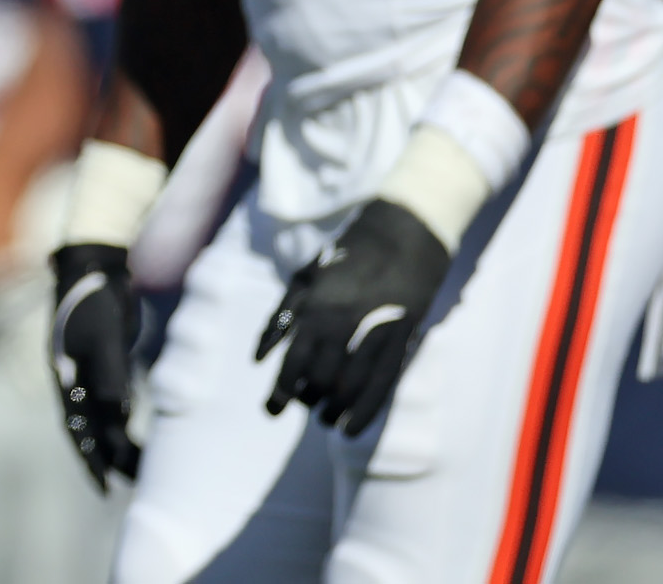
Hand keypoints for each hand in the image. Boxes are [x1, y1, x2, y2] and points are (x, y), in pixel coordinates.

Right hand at [50, 242, 141, 487]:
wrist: (91, 263)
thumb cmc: (94, 298)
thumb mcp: (103, 334)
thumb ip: (110, 371)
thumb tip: (118, 413)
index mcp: (65, 377)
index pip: (77, 429)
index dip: (90, 460)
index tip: (104, 487)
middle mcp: (71, 379)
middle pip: (88, 428)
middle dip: (106, 457)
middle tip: (128, 484)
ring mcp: (84, 369)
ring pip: (100, 415)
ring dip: (116, 439)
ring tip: (138, 464)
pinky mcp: (101, 360)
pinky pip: (110, 398)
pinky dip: (121, 417)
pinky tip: (135, 427)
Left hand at [257, 198, 450, 434]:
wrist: (404, 232)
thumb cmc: (348, 255)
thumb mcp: (306, 277)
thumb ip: (281, 317)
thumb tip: (258, 358)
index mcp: (317, 307)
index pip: (294, 361)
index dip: (281, 391)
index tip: (272, 410)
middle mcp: (345, 324)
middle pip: (321, 380)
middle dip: (309, 399)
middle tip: (305, 403)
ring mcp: (376, 333)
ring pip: (351, 388)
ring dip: (334, 409)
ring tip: (326, 419)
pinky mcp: (403, 340)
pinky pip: (382, 385)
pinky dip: (364, 412)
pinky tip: (350, 429)